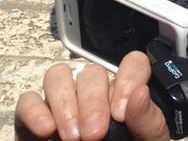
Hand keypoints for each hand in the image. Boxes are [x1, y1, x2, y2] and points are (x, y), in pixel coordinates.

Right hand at [14, 52, 168, 140]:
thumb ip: (149, 122)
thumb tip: (141, 93)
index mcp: (125, 97)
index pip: (132, 65)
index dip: (128, 79)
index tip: (121, 112)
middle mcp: (94, 96)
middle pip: (92, 73)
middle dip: (93, 101)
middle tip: (94, 135)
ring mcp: (63, 105)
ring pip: (58, 76)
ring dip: (64, 102)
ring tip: (71, 136)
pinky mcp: (34, 120)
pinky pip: (28, 100)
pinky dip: (34, 111)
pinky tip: (46, 131)